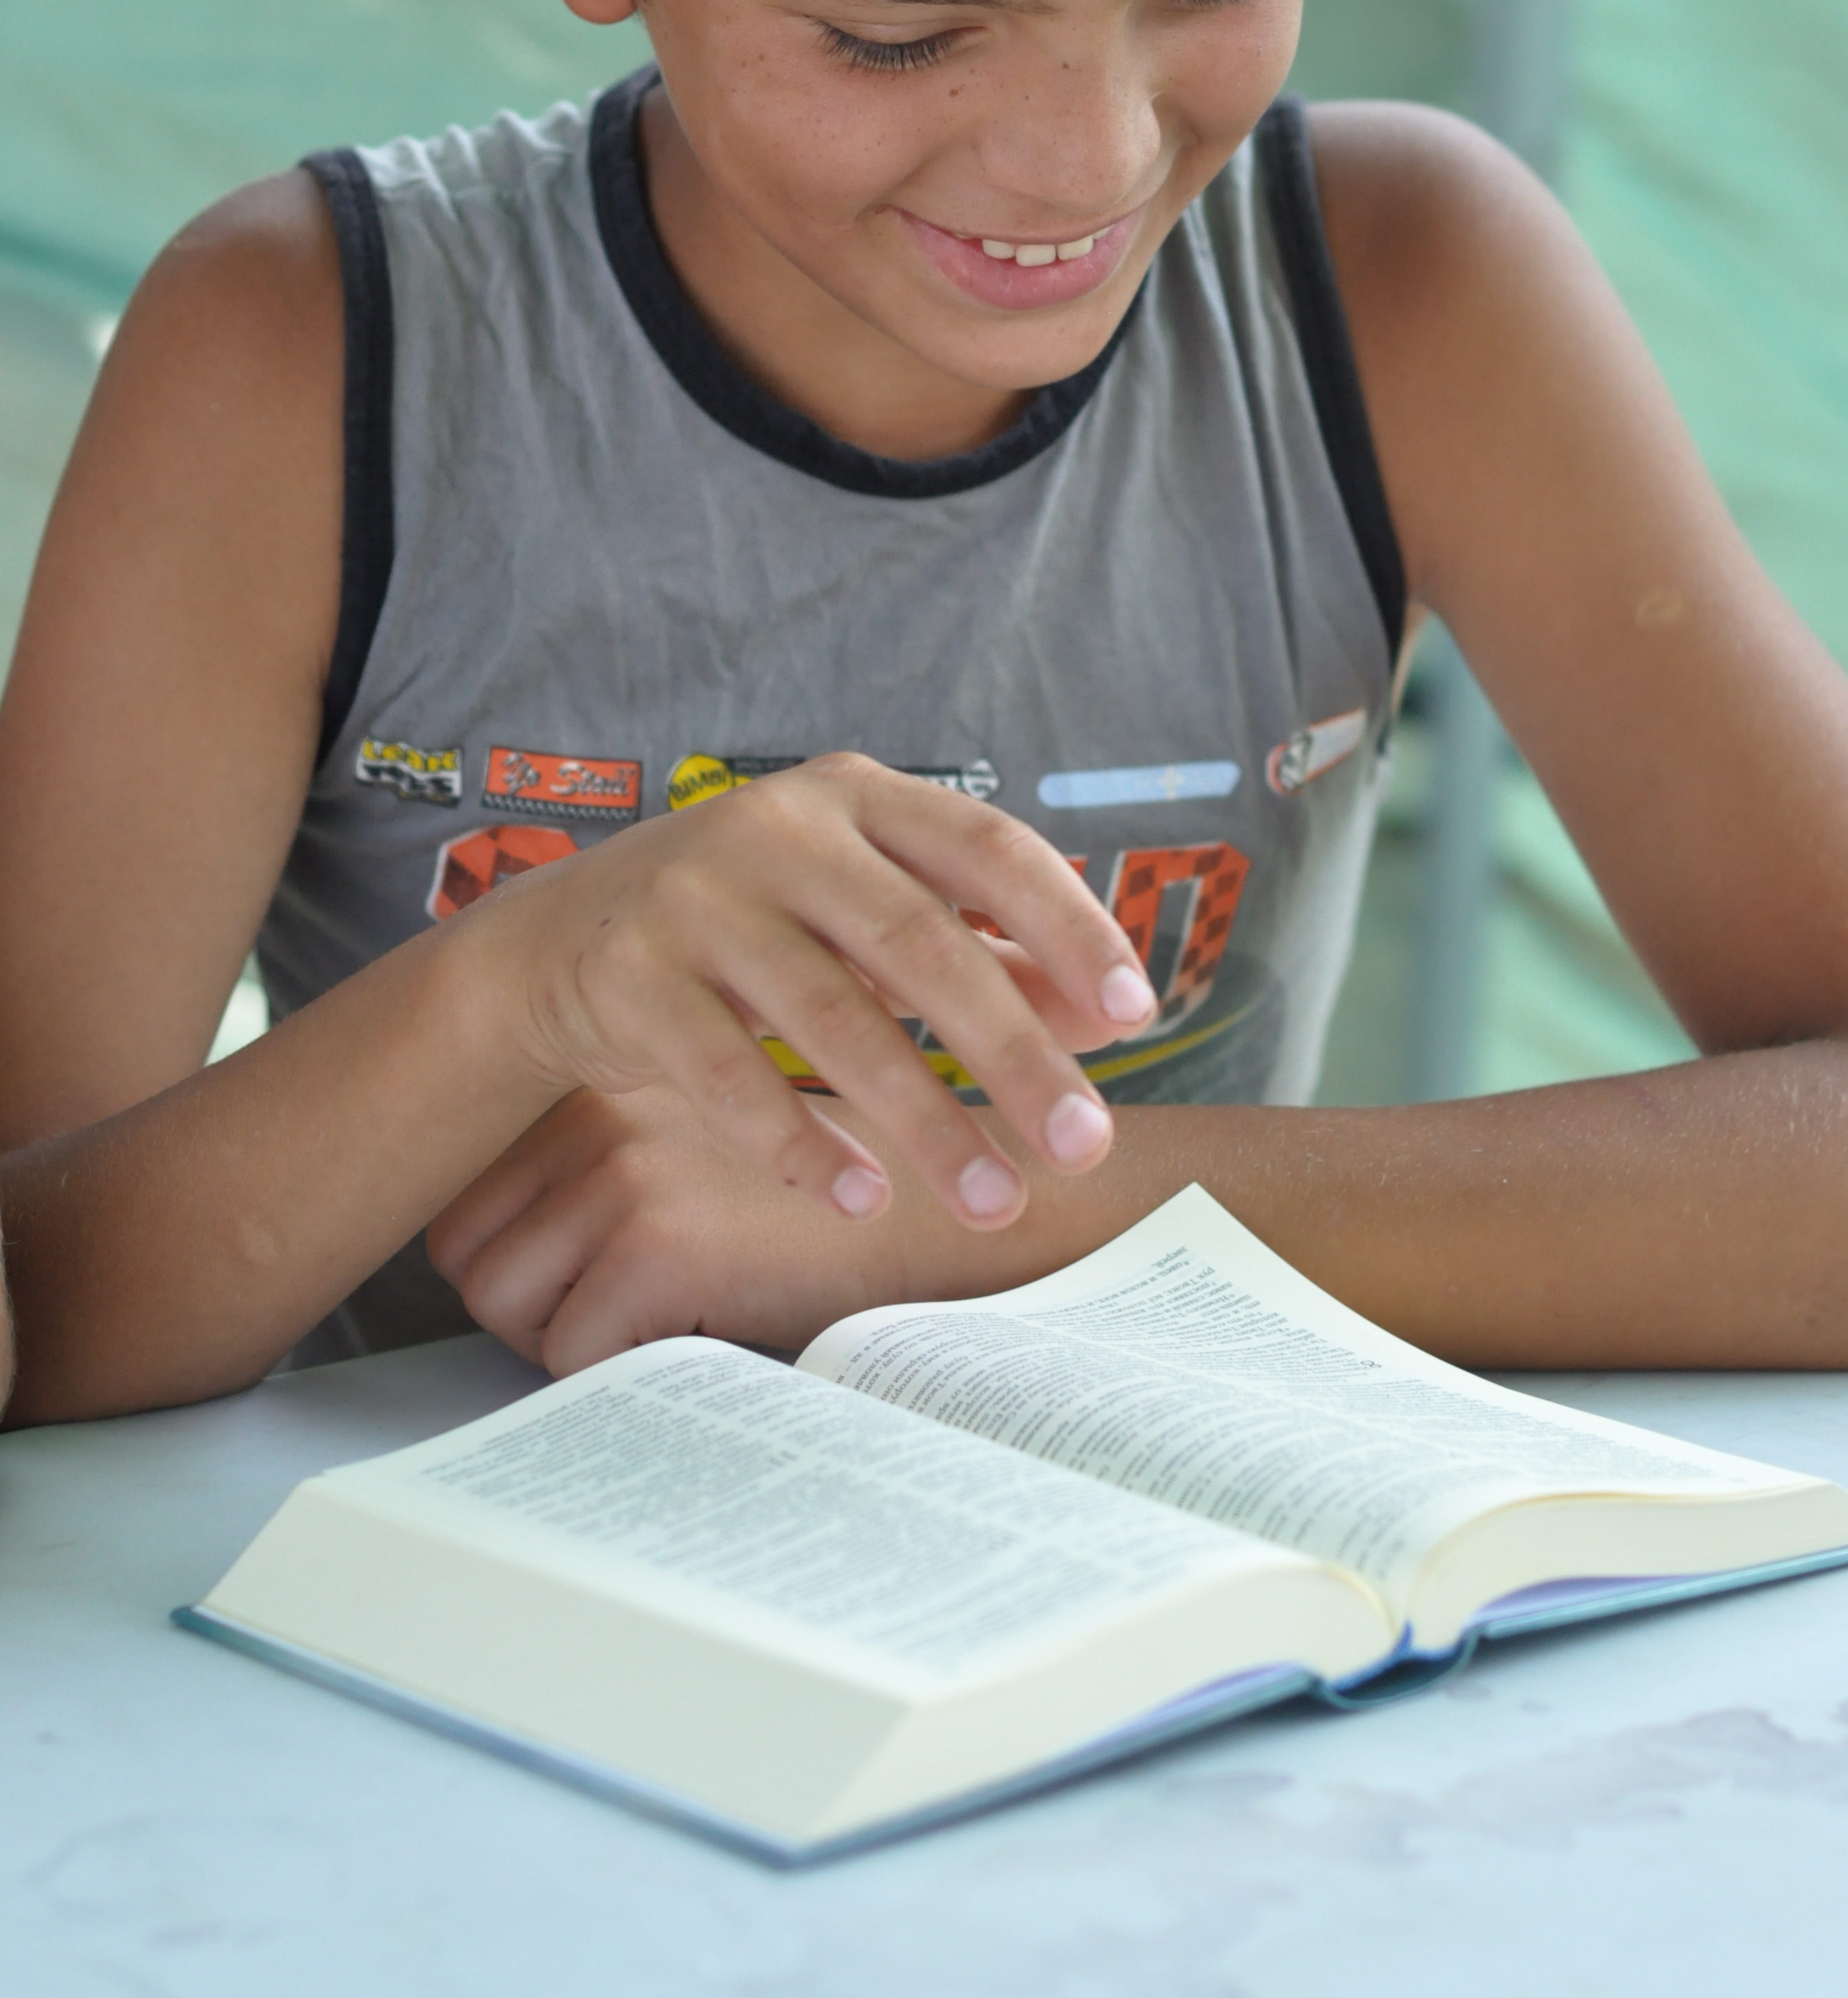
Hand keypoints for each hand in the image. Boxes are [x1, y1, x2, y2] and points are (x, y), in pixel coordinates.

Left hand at [426, 1081, 923, 1368]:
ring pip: (502, 1306)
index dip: (514, 1262)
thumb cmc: (822, 1202)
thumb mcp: (697, 1150)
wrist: (949, 1207)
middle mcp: (594, 1113)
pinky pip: (571, 1355)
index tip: (583, 1283)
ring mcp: (623, 1173)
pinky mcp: (660, 1241)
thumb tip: (483, 1251)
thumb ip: (600, 1170)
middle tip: (615, 1320)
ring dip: (566, 1343)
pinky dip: (623, 1373)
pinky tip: (699, 1335)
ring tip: (657, 1326)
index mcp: (595, 1085)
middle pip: (463, 1251)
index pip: (466, 1199)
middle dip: (526, 1309)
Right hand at [450, 751, 1155, 1233]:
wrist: (561, 944)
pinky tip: (862, 1199)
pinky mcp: (629, 977)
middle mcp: (777, 829)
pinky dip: (799, 1142)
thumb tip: (1108, 1016)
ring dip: (923, 1119)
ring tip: (994, 1200)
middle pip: (919, 943)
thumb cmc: (753, 928)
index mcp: (855, 797)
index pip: (987, 847)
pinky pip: (726, 1074)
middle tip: (1084, 1145)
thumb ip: (986, 951)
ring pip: (830, 1016)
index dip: (1068, 925)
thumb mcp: (865, 914)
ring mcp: (694, 897)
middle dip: (1013, 1052)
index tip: (1137, 1012)